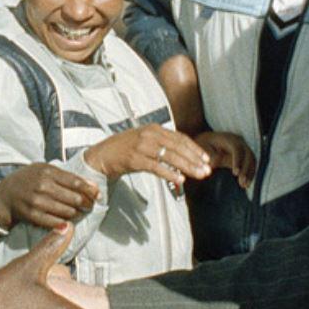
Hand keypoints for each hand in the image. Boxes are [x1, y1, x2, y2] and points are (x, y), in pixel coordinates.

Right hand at [0, 162, 99, 230]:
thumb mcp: (45, 170)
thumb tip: (92, 185)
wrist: (6, 194)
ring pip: (67, 212)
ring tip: (78, 212)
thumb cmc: (29, 180)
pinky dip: (64, 223)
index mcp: (48, 172)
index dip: (90, 190)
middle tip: (89, 205)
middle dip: (86, 203)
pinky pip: (56, 223)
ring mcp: (37, 202)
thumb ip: (67, 176)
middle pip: (74, 198)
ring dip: (76, 214)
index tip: (97, 195)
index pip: (76, 182)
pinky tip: (67, 221)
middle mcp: (43, 186)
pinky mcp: (33, 215)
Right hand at [83, 124, 211, 186]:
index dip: (194, 149)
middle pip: (178, 147)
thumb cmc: (125, 150)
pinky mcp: (134, 159)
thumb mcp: (146, 141)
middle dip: (194, 160)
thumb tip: (184, 156)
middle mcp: (149, 134)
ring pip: (170, 156)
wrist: (102, 155)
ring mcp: (141, 146)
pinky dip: (169, 174)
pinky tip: (179, 180)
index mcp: (154, 128)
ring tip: (198, 175)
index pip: (180, 138)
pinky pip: (156, 167)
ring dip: (187, 167)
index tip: (205, 159)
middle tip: (206, 170)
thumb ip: (163, 145)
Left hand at [195, 130, 256, 189]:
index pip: (236, 148)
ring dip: (249, 173)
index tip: (235, 173)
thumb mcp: (202, 148)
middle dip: (246, 169)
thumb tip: (216, 163)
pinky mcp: (244, 154)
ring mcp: (243, 147)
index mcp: (227, 138)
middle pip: (247, 154)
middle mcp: (238, 141)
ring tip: (244, 185)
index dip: (237, 161)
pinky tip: (246, 184)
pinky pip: (251, 163)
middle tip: (241, 182)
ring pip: (251, 159)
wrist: (207, 141)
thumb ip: (209, 155)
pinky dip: (250, 174)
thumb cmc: (203, 145)